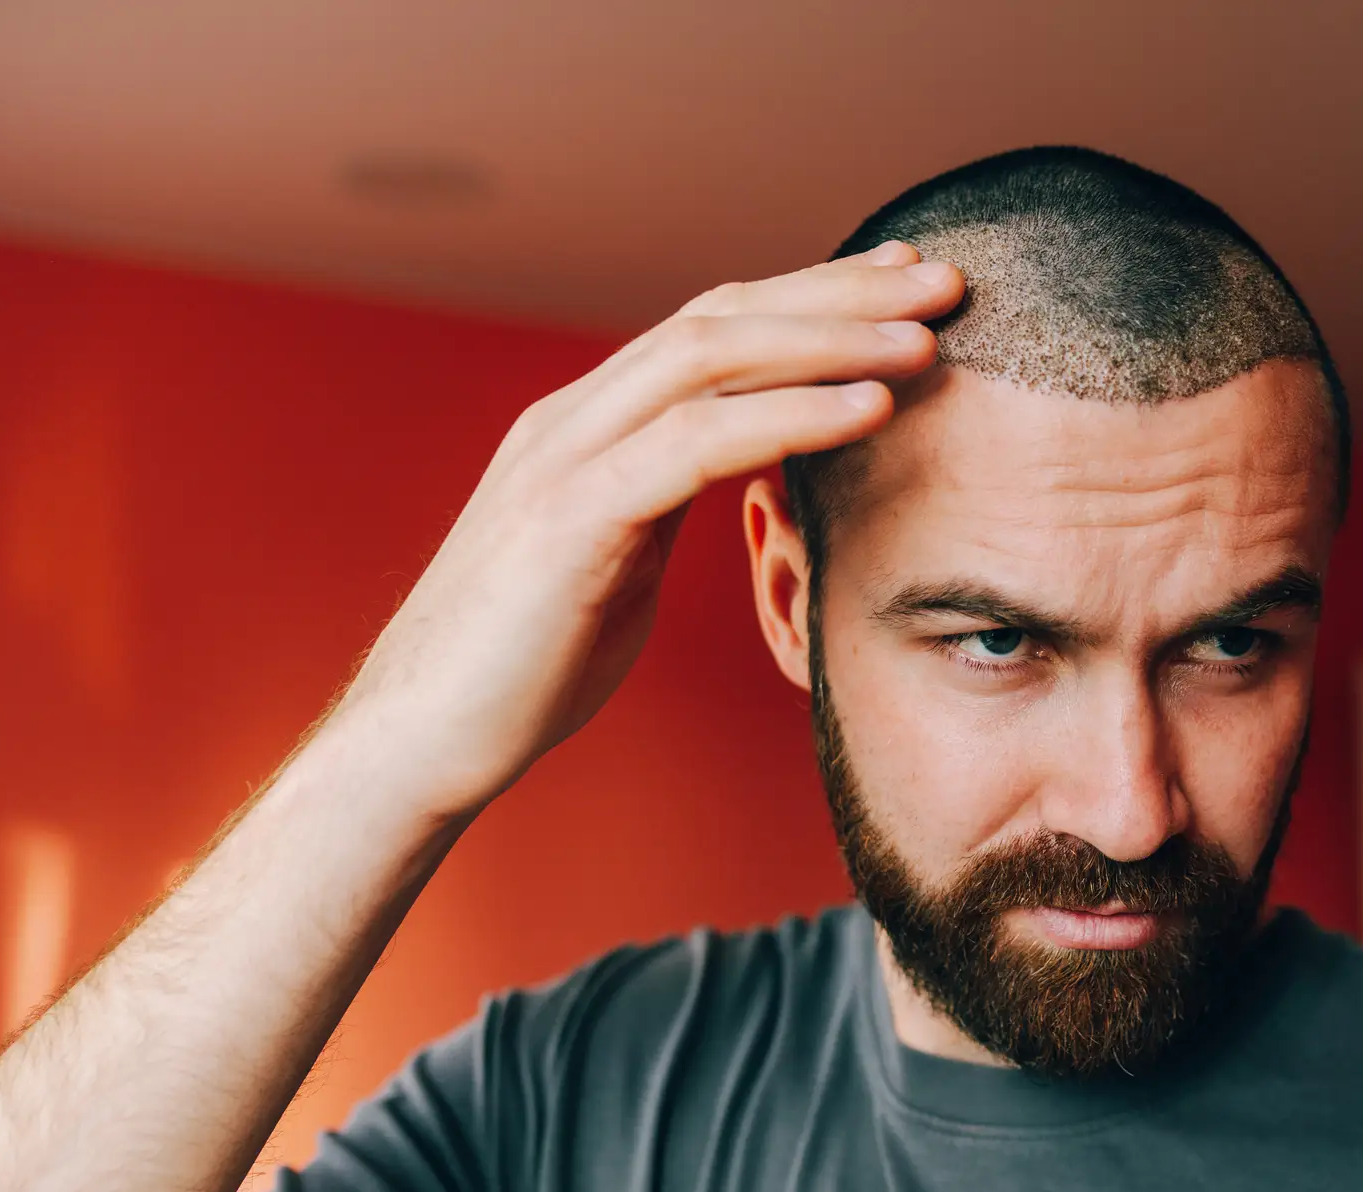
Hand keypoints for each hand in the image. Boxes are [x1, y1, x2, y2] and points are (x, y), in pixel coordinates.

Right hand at [325, 240, 963, 819]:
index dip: (814, 298)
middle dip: (841, 290)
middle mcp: (575, 418)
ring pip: (712, 356)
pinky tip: (871, 410)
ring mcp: (566, 457)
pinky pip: (698, 441)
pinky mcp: (571, 516)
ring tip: (928, 336)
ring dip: (831, 339)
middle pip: (724, 316)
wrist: (418, 744)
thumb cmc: (525, 668)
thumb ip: (673, 506)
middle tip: (945, 276)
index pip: (715, 328)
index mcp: (590, 426)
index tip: (906, 286)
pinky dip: (792, 416)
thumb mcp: (622, 563)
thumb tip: (749, 484)